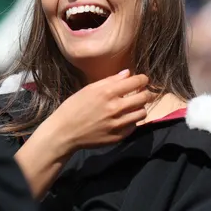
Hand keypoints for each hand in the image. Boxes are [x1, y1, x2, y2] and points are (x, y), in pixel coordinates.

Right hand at [38, 70, 152, 155]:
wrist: (64, 132)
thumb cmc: (73, 107)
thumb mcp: (88, 89)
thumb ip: (110, 80)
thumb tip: (127, 73)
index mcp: (107, 92)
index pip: (136, 82)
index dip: (143, 79)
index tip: (143, 80)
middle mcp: (116, 108)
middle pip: (144, 97)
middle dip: (146, 93)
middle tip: (142, 92)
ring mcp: (118, 124)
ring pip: (142, 113)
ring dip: (140, 108)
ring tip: (133, 107)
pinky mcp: (118, 137)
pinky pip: (134, 126)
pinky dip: (132, 121)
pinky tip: (124, 119)